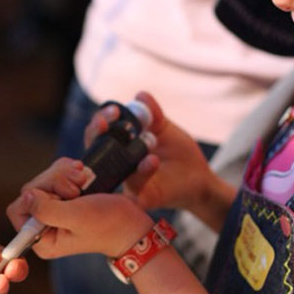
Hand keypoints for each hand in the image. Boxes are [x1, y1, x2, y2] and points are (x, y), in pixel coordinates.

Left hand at [9, 188, 152, 258]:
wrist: (132, 224)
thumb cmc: (109, 224)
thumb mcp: (76, 217)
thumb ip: (46, 210)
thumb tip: (26, 196)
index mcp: (41, 239)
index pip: (18, 208)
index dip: (37, 195)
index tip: (62, 197)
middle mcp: (44, 226)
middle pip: (32, 189)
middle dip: (55, 181)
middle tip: (78, 188)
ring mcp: (55, 212)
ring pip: (45, 179)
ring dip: (65, 174)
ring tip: (84, 181)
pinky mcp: (66, 199)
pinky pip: (58, 175)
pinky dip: (70, 171)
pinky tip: (84, 176)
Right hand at [85, 92, 214, 213]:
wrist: (200, 176)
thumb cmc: (178, 152)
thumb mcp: (166, 129)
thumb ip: (153, 113)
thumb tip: (140, 95)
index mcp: (120, 145)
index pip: (100, 132)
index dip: (100, 120)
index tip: (113, 110)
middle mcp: (118, 164)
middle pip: (94, 150)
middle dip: (95, 134)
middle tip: (105, 123)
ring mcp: (127, 182)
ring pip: (112, 169)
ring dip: (123, 154)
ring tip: (146, 143)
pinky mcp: (141, 198)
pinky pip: (134, 189)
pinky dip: (141, 174)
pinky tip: (151, 161)